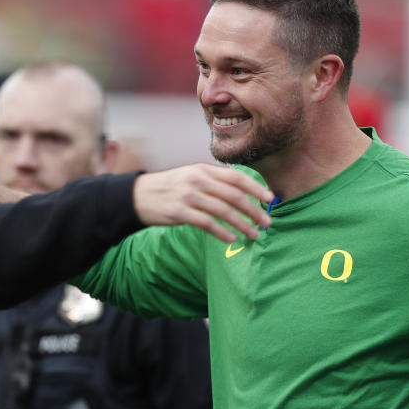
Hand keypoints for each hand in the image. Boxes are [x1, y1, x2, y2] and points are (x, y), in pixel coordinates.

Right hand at [133, 163, 273, 241]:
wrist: (138, 196)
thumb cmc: (170, 188)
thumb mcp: (191, 176)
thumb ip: (214, 181)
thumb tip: (242, 192)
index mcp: (203, 169)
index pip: (236, 177)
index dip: (256, 188)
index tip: (270, 199)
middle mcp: (198, 180)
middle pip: (234, 196)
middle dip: (254, 210)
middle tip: (267, 222)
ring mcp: (188, 196)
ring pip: (224, 211)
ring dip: (242, 224)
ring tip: (255, 235)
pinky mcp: (179, 212)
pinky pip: (207, 223)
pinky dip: (222, 232)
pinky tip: (232, 239)